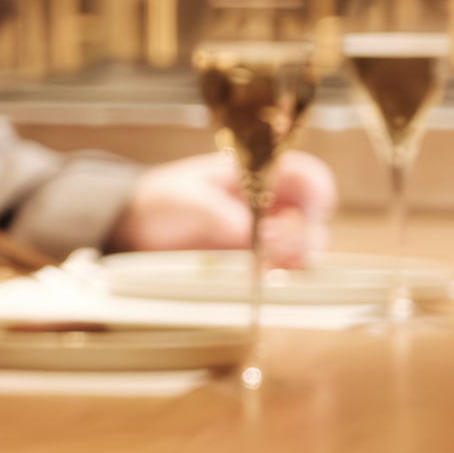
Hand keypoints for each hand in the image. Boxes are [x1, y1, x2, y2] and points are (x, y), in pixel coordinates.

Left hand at [115, 146, 337, 267]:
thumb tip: (247, 232)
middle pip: (311, 217)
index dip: (317, 190)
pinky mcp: (256, 262)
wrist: (136, 229)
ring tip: (265, 265)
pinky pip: (283, 271)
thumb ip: (216, 211)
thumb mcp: (182, 197)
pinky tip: (261, 279)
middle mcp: (269, 204)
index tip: (315, 208)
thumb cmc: (161, 200)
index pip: (304, 174)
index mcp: (255, 175)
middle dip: (302, 232)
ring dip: (294, 258)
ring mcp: (266, 234)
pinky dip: (279, 276)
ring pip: (304, 247)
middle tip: (271, 243)